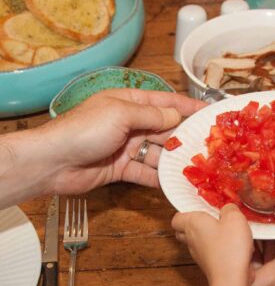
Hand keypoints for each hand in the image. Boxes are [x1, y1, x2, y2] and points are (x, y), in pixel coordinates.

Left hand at [43, 89, 205, 193]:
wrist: (53, 162)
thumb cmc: (83, 130)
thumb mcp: (121, 114)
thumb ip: (152, 116)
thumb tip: (176, 116)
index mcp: (129, 103)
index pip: (166, 102)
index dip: (188, 107)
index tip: (210, 112)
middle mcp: (130, 124)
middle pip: (166, 129)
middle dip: (186, 136)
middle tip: (210, 145)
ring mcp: (127, 147)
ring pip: (159, 153)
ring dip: (176, 159)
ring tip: (198, 166)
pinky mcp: (122, 169)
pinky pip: (147, 173)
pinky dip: (160, 178)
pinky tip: (176, 182)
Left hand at [172, 205, 253, 283]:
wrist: (231, 279)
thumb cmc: (230, 247)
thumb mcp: (235, 218)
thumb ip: (230, 209)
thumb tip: (228, 209)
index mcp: (192, 224)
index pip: (176, 218)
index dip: (185, 212)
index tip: (200, 208)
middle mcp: (191, 240)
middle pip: (183, 231)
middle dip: (194, 224)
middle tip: (211, 219)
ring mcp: (198, 255)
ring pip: (196, 242)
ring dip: (207, 237)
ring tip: (224, 232)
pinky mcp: (208, 265)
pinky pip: (208, 253)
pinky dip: (216, 248)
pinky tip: (231, 246)